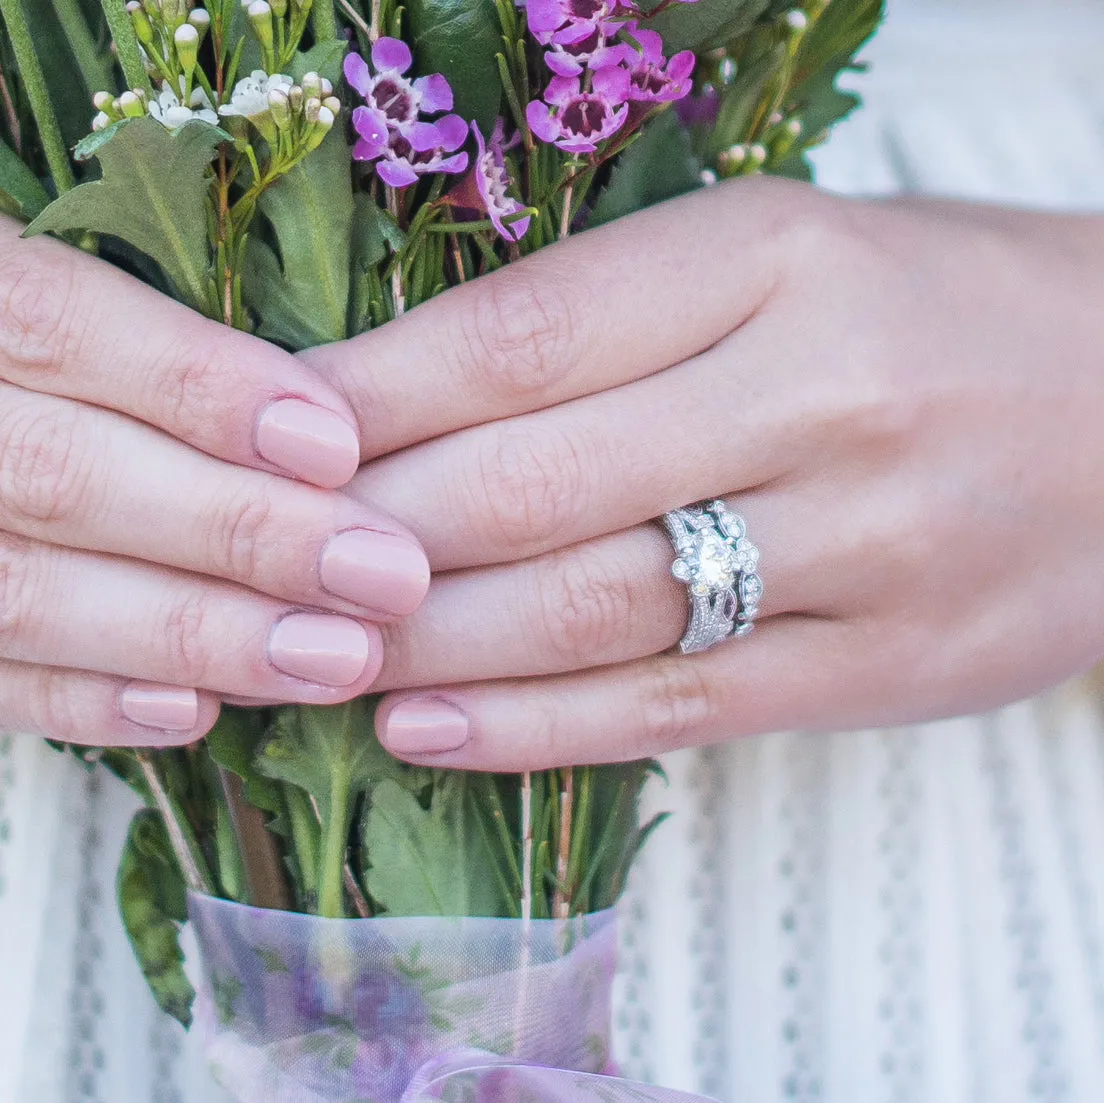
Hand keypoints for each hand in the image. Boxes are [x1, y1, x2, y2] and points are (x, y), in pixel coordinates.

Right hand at [0, 217, 428, 746]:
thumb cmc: (50, 375)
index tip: (336, 445)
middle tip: (389, 576)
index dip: (200, 386)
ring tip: (338, 657)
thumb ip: (157, 344)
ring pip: (29, 593)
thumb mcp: (64, 299)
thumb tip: (326, 427)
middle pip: (65, 475)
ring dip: (198, 633)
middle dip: (243, 531)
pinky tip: (197, 711)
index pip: (57, 325)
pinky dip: (90, 701)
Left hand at [304, 178, 1103, 769]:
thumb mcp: (783, 263)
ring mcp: (866, 546)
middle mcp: (822, 397)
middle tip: (279, 557)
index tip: (275, 436)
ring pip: (592, 607)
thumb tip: (411, 398)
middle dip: (375, 531)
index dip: (374, 394)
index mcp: (779, 259)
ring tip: (328, 649)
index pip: (524, 333)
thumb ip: (614, 326)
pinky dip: (534, 727)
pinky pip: (676, 708)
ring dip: (431, 638)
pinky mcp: (889, 668)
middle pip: (534, 481)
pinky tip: (429, 727)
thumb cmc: (936, 316)